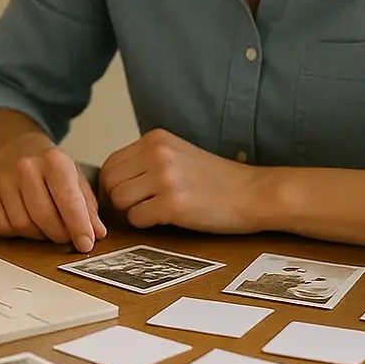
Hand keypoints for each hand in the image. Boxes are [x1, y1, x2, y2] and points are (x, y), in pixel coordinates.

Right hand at [0, 133, 105, 252]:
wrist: (16, 148)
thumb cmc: (50, 167)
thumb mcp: (75, 178)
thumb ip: (87, 206)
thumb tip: (97, 233)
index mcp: (53, 160)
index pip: (67, 199)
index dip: (78, 226)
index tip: (86, 244)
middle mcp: (25, 167)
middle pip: (44, 216)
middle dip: (60, 234)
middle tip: (67, 236)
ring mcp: (3, 180)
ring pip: (23, 225)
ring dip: (39, 235)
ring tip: (47, 226)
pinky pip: (3, 227)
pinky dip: (18, 233)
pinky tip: (27, 222)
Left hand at [98, 128, 263, 232]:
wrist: (254, 193)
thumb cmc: (217, 180)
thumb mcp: (177, 154)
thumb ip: (145, 161)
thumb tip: (109, 183)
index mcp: (155, 139)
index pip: (110, 163)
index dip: (112, 185)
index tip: (125, 197)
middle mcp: (157, 154)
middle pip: (110, 183)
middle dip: (118, 201)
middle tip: (137, 209)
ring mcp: (164, 178)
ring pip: (119, 201)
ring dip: (131, 213)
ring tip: (155, 212)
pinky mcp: (172, 204)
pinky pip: (136, 219)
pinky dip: (146, 224)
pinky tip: (166, 219)